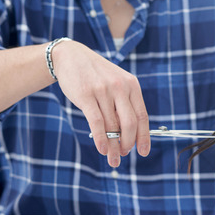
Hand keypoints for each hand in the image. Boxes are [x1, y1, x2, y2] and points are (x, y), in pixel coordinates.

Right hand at [51, 40, 149, 166]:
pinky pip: (96, 122)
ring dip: (113, 146)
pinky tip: (102, 149)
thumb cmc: (96, 75)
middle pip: (130, 123)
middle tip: (123, 155)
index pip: (142, 116)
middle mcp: (120, 87)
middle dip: (128, 143)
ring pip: (112, 126)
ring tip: (112, 158)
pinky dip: (101, 139)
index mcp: (132, 85)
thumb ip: (124, 104)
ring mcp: (103, 91)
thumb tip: (129, 135)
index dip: (144, 137)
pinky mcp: (86, 96)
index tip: (143, 152)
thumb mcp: (116, 83)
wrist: (71, 56)